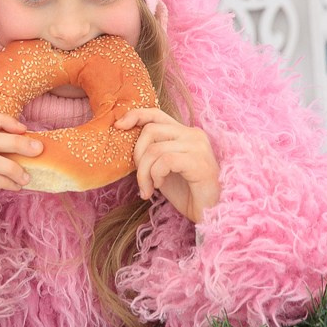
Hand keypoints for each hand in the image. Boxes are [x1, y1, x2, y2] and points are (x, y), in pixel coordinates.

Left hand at [115, 108, 219, 222]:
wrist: (208, 213)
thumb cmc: (185, 191)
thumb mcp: (162, 167)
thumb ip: (150, 151)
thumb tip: (123, 138)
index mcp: (184, 132)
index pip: (155, 113)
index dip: (135, 116)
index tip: (118, 127)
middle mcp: (193, 134)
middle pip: (150, 130)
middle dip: (137, 156)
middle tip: (140, 179)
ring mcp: (198, 146)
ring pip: (155, 149)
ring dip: (144, 173)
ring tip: (147, 188)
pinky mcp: (199, 162)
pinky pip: (165, 161)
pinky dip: (155, 175)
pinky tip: (159, 186)